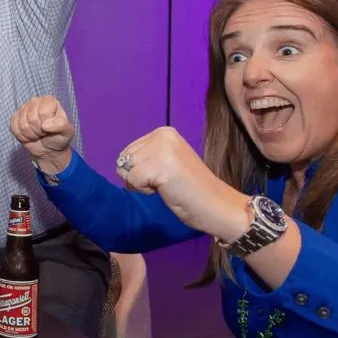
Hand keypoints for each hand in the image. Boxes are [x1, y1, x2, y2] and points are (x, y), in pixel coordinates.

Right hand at [10, 95, 74, 173]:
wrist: (49, 149)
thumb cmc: (59, 137)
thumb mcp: (67, 132)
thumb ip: (61, 125)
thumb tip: (45, 124)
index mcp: (49, 101)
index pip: (43, 111)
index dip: (46, 124)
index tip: (51, 128)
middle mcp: (35, 102)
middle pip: (31, 118)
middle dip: (38, 131)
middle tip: (44, 133)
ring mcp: (24, 109)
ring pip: (22, 124)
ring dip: (31, 135)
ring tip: (37, 134)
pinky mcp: (15, 118)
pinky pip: (14, 128)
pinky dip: (22, 136)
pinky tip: (29, 135)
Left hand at [116, 127, 249, 241]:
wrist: (218, 205)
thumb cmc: (190, 190)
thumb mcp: (166, 163)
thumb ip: (145, 157)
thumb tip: (119, 165)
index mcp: (163, 132)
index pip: (128, 151)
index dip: (138, 170)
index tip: (163, 176)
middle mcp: (162, 135)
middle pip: (124, 159)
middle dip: (137, 176)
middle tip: (165, 183)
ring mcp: (162, 148)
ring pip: (126, 169)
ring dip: (140, 184)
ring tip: (166, 186)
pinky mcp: (161, 165)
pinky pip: (132, 181)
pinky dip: (144, 191)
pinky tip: (166, 190)